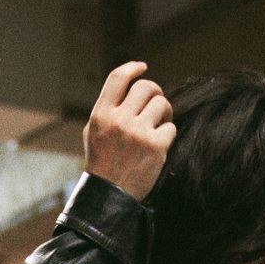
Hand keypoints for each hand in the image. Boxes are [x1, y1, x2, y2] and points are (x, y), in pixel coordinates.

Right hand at [83, 60, 174, 202]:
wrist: (109, 195)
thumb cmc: (102, 161)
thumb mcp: (94, 131)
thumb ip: (110, 108)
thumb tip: (132, 86)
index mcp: (101, 115)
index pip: (118, 78)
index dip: (133, 68)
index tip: (143, 67)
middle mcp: (119, 120)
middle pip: (146, 87)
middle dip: (155, 93)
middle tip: (154, 104)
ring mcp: (138, 133)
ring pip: (162, 104)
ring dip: (163, 112)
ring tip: (157, 125)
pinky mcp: (155, 147)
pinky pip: (170, 127)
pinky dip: (166, 134)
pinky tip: (157, 145)